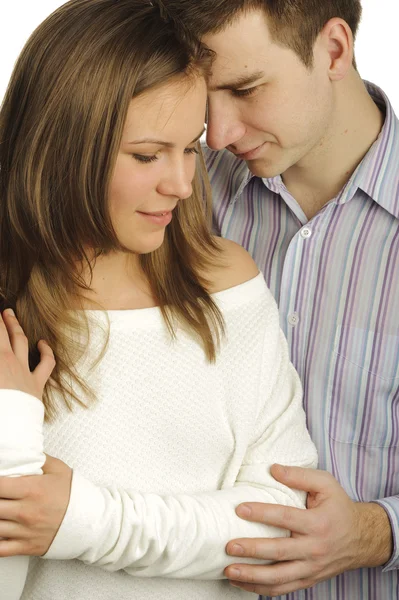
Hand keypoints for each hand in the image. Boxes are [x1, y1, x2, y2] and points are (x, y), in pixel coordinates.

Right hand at [0, 309, 54, 399]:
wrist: (8, 434)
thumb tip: (1, 364)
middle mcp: (7, 361)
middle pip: (2, 333)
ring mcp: (23, 370)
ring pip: (21, 340)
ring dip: (15, 326)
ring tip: (11, 315)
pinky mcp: (36, 383)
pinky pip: (46, 363)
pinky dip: (46, 351)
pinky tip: (43, 343)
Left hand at [0, 455, 71, 556]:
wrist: (90, 520)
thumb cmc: (74, 494)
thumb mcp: (59, 470)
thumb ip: (38, 459)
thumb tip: (23, 452)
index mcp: (32, 490)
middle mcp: (25, 511)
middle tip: (0, 496)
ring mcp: (25, 531)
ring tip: (1, 510)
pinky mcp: (26, 547)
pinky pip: (0, 550)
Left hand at [224, 465, 392, 596]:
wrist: (362, 538)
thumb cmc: (339, 507)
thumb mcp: (326, 483)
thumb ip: (299, 475)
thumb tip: (273, 469)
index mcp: (318, 523)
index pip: (286, 518)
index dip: (262, 513)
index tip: (240, 509)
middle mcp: (315, 549)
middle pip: (279, 551)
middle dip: (252, 550)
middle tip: (229, 546)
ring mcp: (311, 568)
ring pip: (279, 577)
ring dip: (252, 576)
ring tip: (229, 570)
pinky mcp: (308, 579)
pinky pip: (283, 588)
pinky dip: (261, 588)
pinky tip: (242, 583)